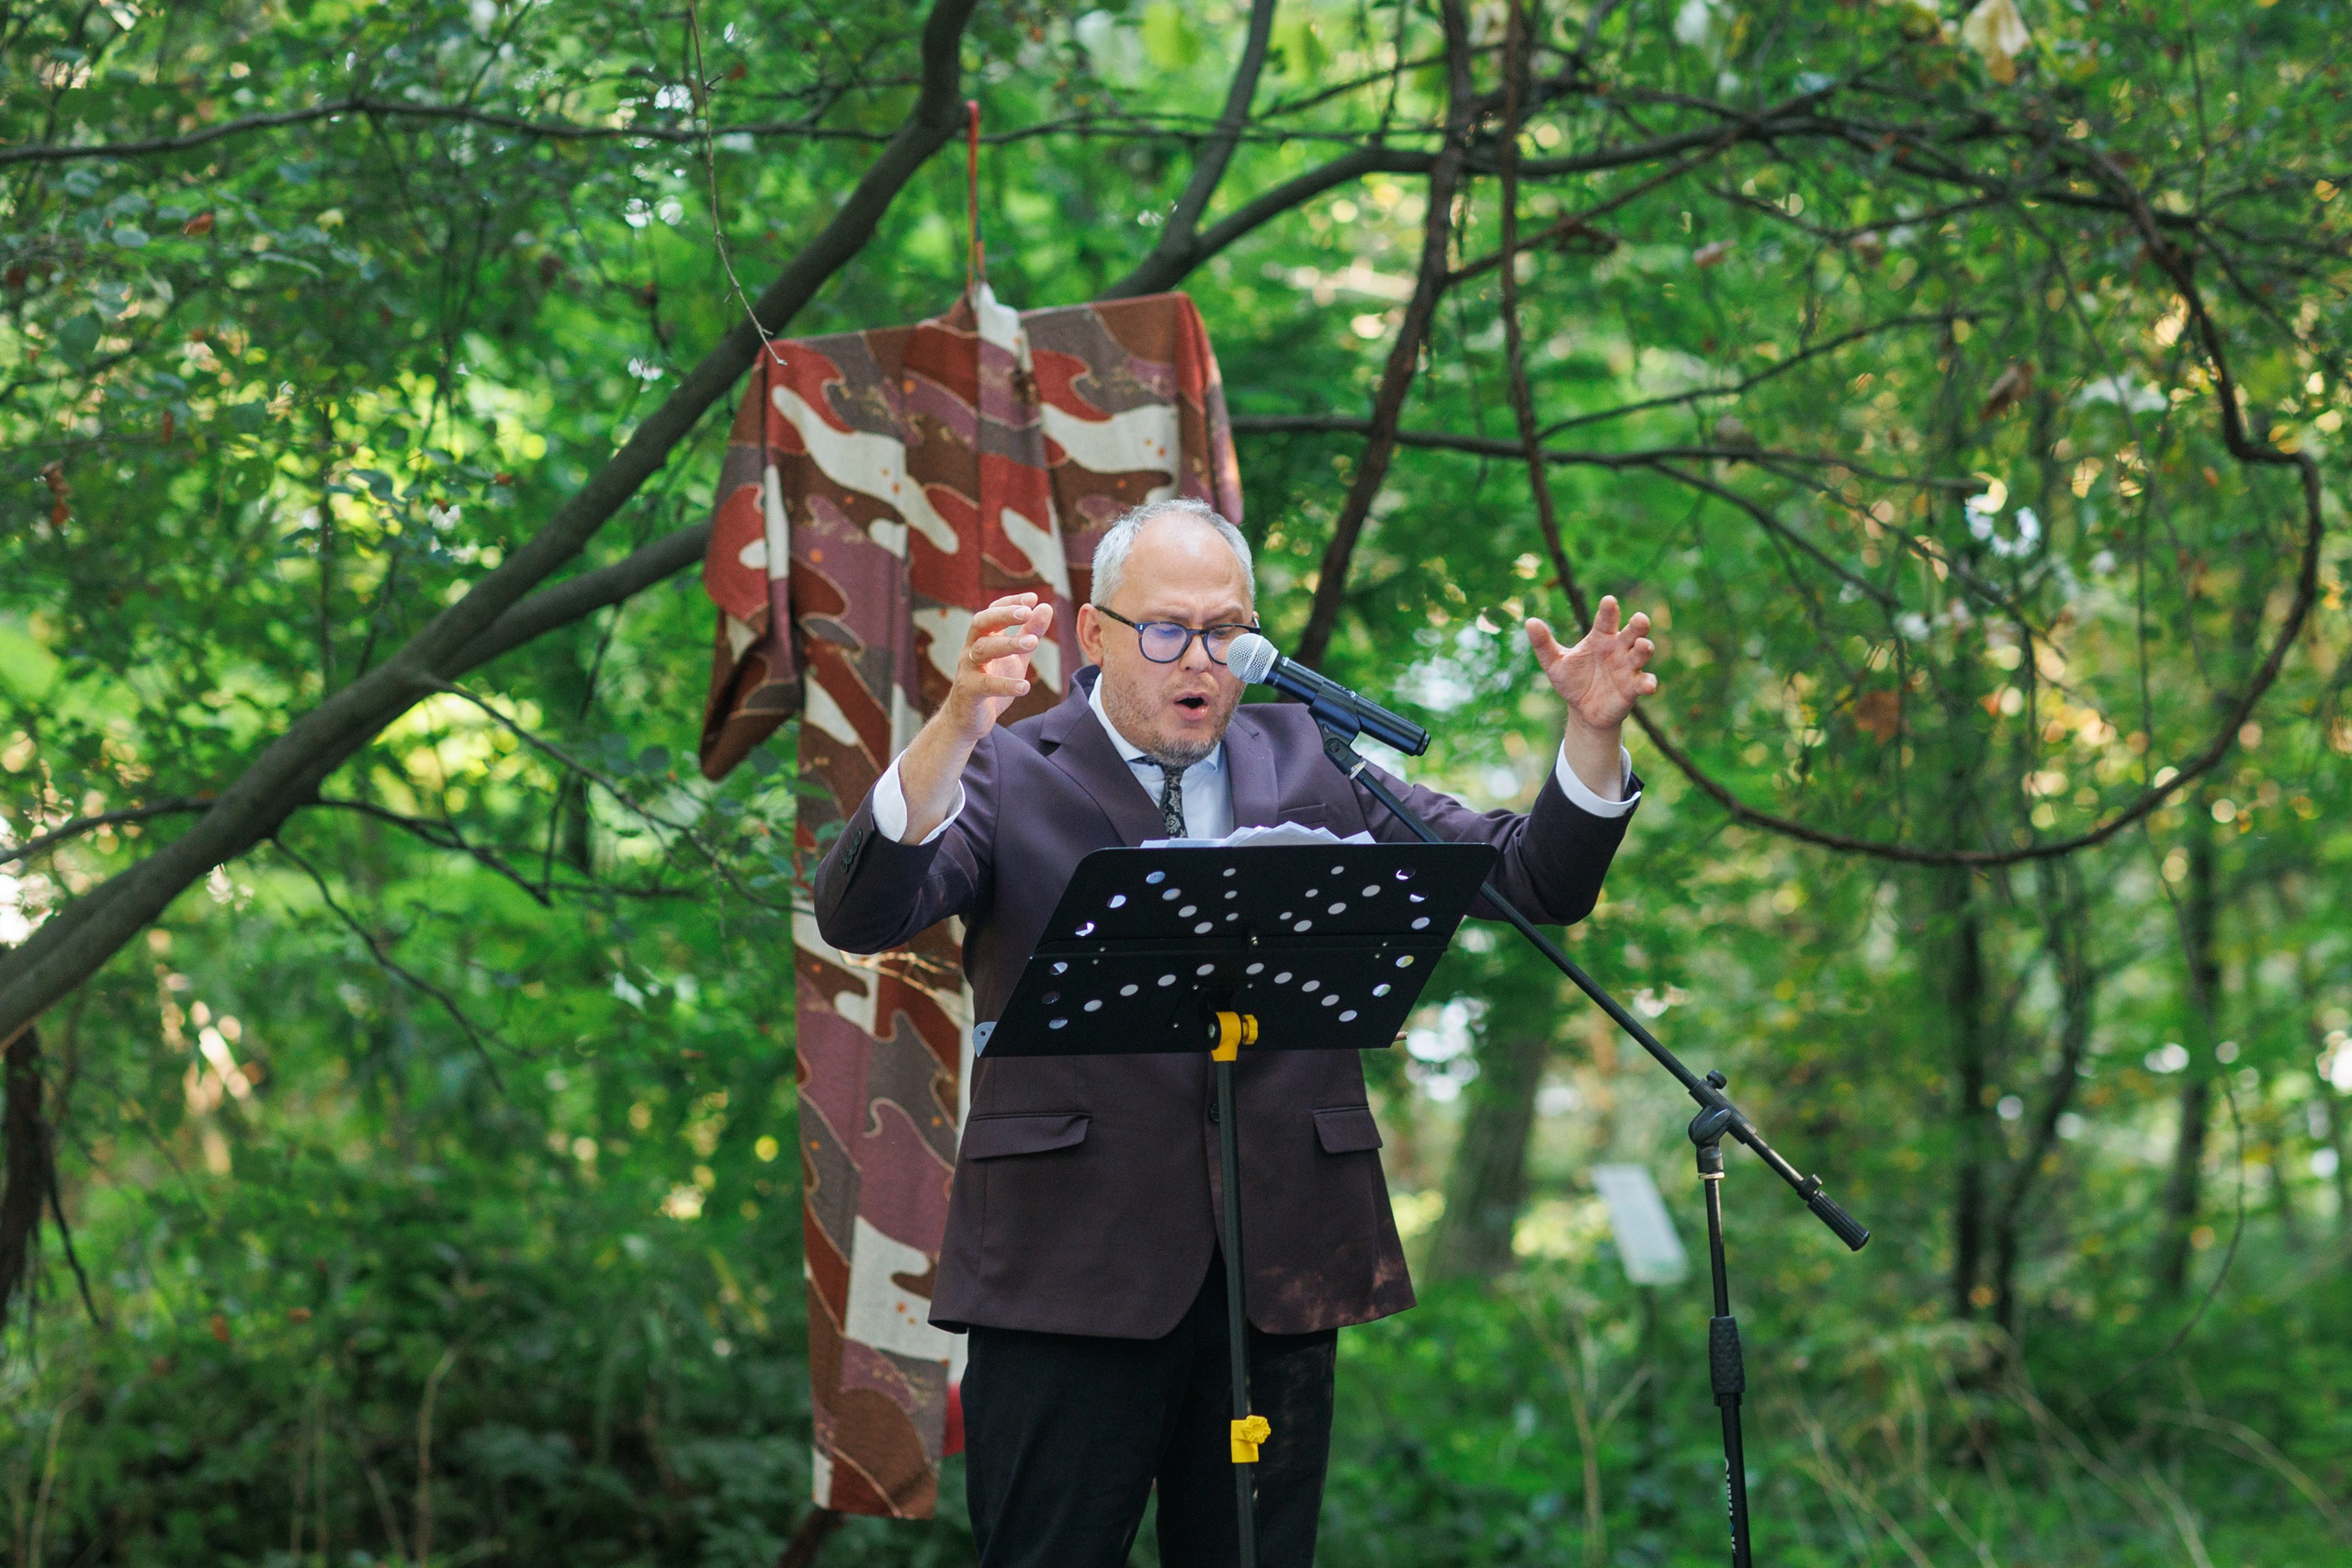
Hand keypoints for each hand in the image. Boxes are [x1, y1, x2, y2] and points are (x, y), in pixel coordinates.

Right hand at [940, 593, 1054, 744]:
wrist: (967, 718)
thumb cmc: (991, 681)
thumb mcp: (1015, 657)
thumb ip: (1028, 633)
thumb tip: (1045, 607)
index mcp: (982, 638)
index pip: (992, 611)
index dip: (1010, 602)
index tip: (1032, 598)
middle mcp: (971, 649)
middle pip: (980, 623)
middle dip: (1003, 615)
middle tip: (1027, 612)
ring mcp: (967, 669)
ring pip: (982, 650)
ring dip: (1008, 644)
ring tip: (1034, 643)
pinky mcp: (969, 692)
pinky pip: (986, 685)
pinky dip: (1006, 685)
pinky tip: (1025, 686)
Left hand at [1527, 596, 1656, 734]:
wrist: (1583, 711)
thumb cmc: (1572, 681)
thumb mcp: (1554, 663)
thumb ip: (1543, 644)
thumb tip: (1529, 621)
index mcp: (1600, 638)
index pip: (1605, 620)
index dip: (1608, 610)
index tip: (1609, 601)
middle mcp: (1618, 648)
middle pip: (1632, 632)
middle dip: (1638, 625)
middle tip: (1640, 619)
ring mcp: (1628, 667)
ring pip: (1642, 653)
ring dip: (1645, 648)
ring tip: (1643, 646)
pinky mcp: (1633, 688)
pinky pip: (1644, 682)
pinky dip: (1648, 683)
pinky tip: (1648, 685)